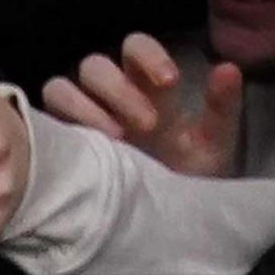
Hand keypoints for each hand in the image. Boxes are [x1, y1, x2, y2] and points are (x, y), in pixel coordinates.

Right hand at [41, 33, 243, 179]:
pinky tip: (86, 151)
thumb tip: (228, 68)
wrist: (175, 227)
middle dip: (120, 90)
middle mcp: (109, 97)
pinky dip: (60, 127)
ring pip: (61, 88)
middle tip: (149, 124)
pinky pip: (46, 123)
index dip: (146, 54)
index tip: (170, 82)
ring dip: (85, 107)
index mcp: (146, 87)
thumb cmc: (193, 177)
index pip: (134, 47)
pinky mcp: (63, 146)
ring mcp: (81, 120)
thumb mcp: (215, 143)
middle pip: (95, 66)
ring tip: (115, 139)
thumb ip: (222, 106)